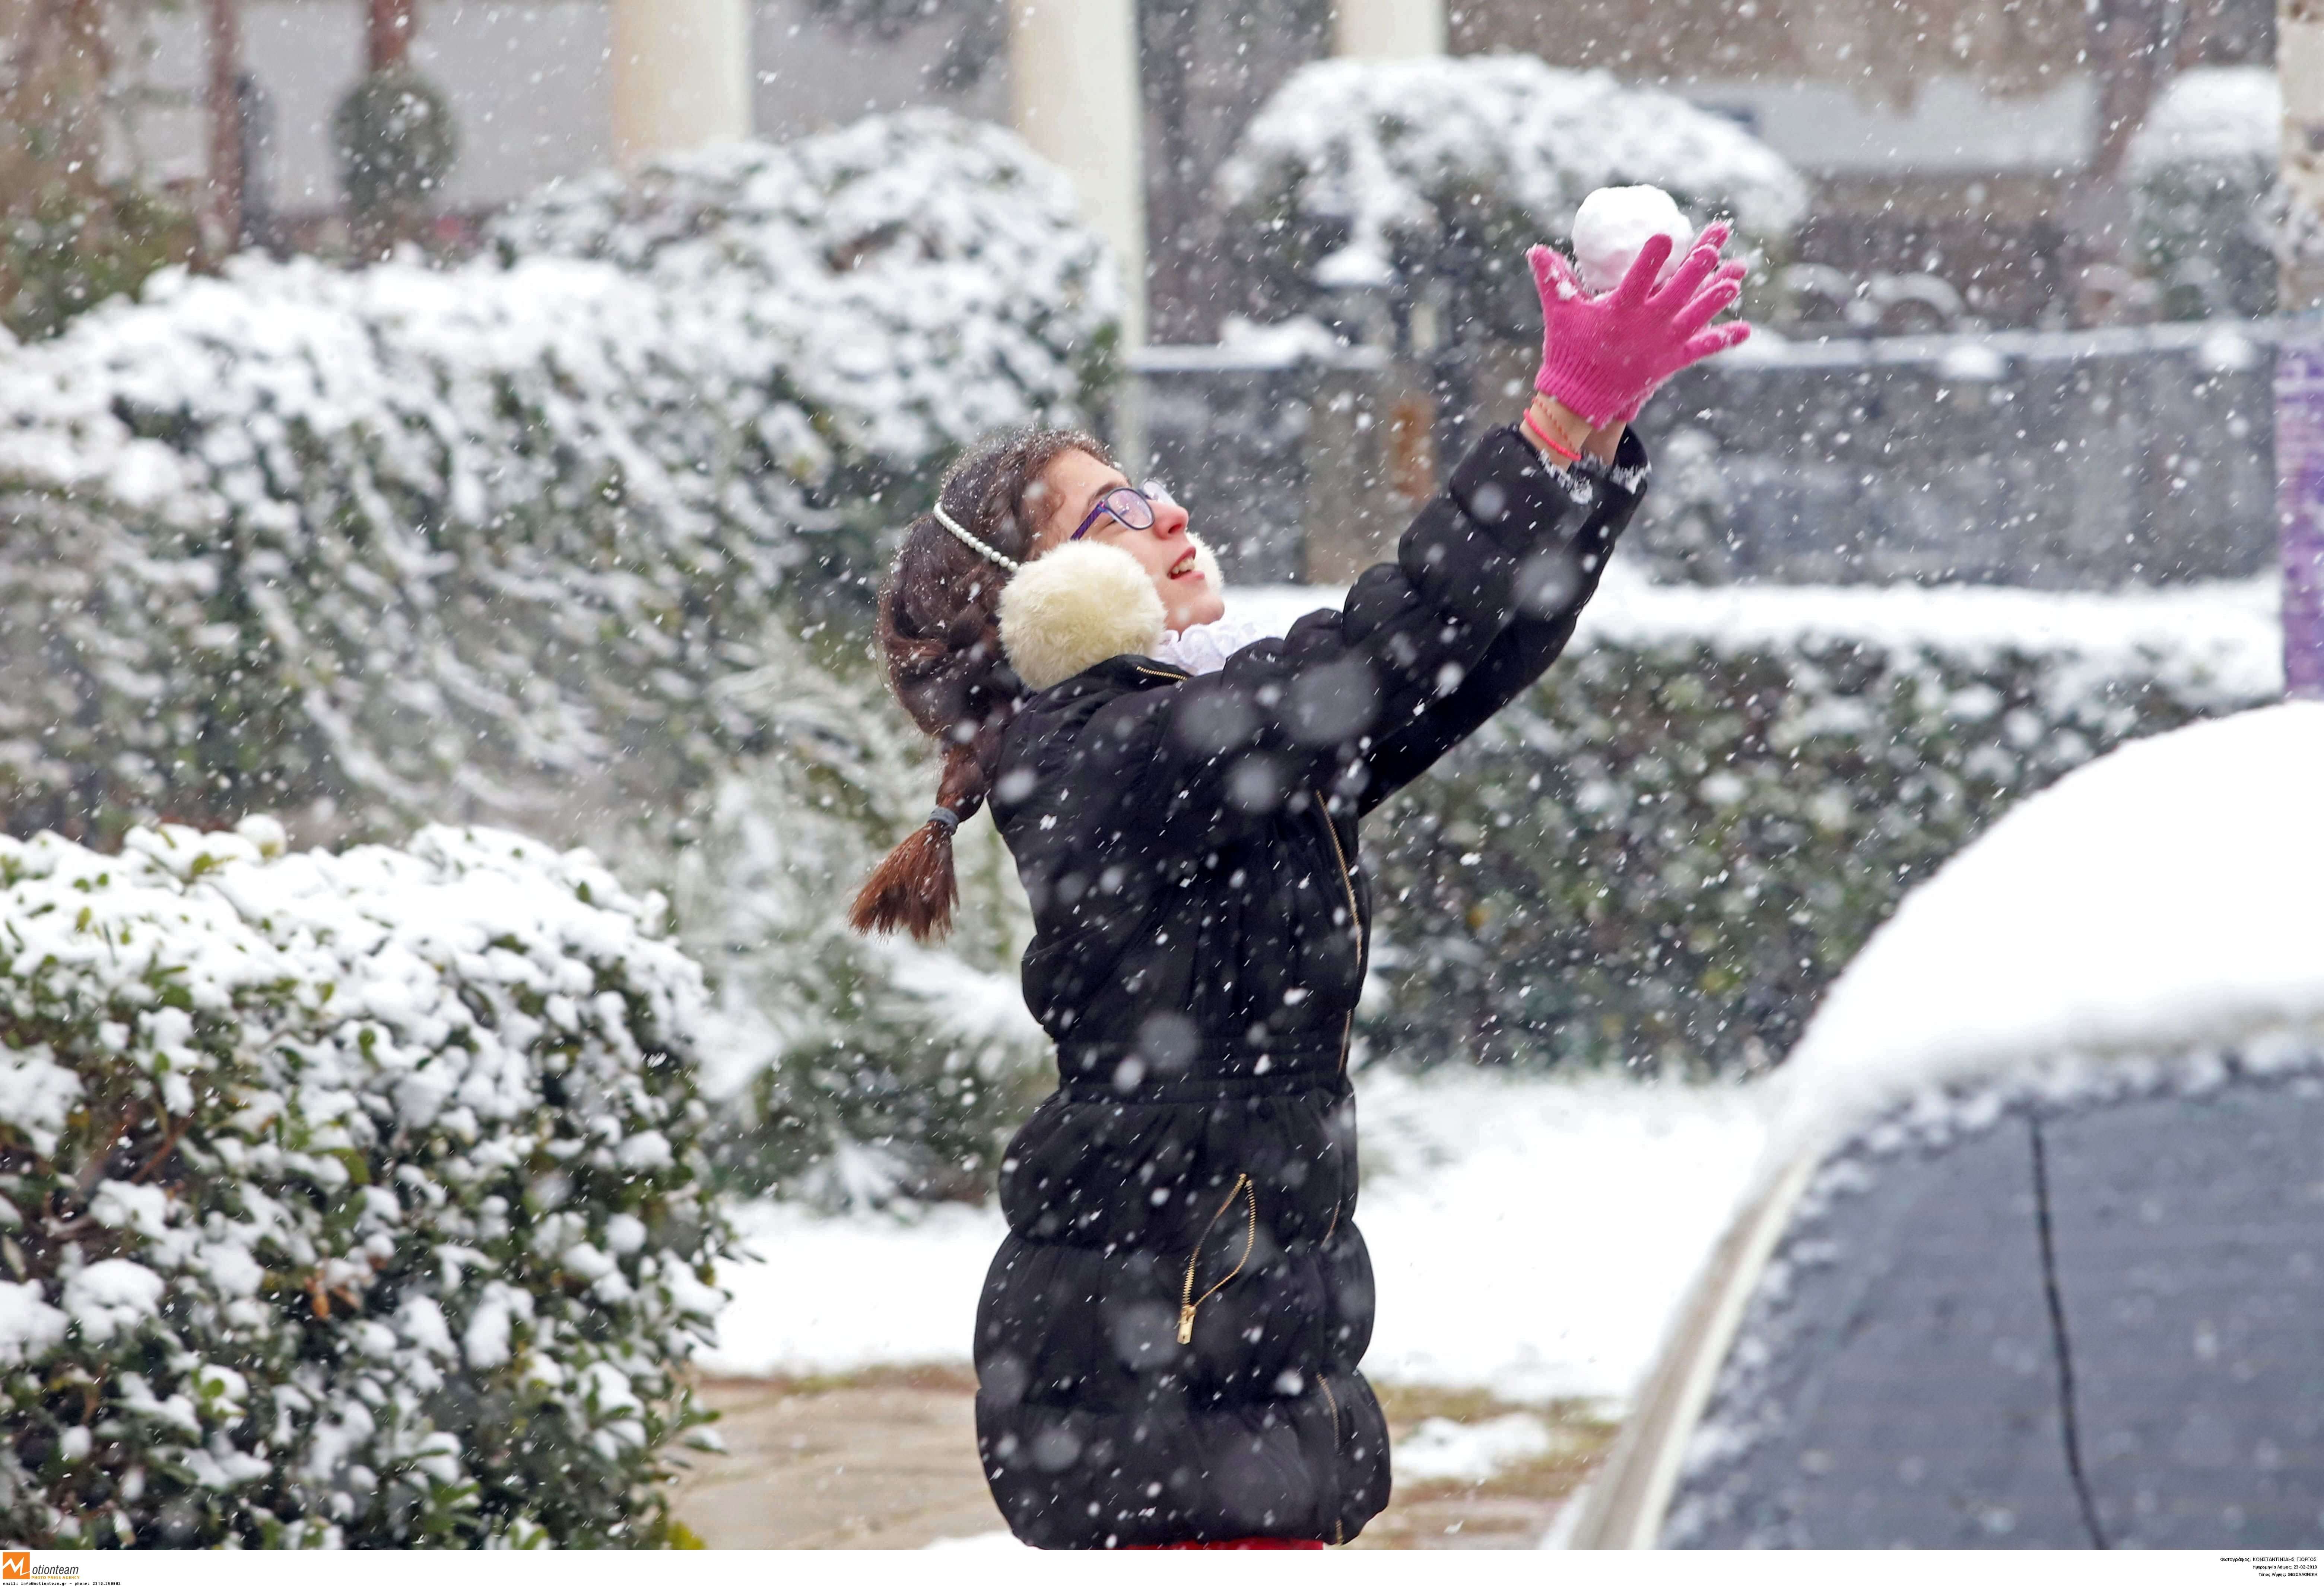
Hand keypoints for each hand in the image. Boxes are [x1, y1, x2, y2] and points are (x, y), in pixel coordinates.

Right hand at [1528, 222, 1751, 428]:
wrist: (1579, 399)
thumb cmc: (1568, 350)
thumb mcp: (1559, 313)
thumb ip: (1552, 280)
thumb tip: (1535, 250)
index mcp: (1619, 310)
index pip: (1637, 278)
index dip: (1652, 258)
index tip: (1665, 237)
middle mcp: (1645, 325)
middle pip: (1677, 291)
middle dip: (1698, 266)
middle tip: (1715, 245)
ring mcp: (1661, 344)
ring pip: (1695, 316)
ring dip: (1715, 298)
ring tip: (1736, 280)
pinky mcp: (1669, 361)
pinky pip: (1700, 349)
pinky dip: (1722, 340)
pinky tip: (1744, 330)